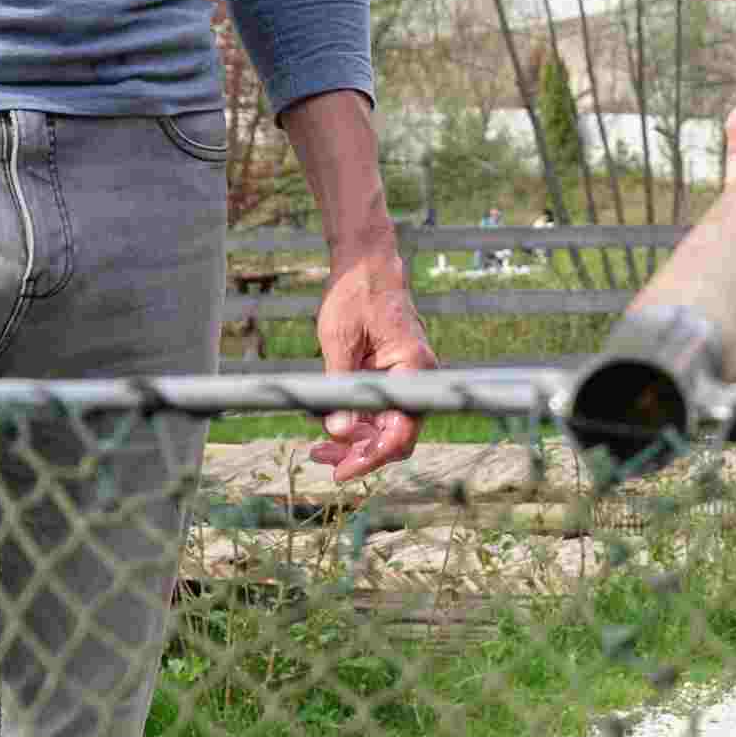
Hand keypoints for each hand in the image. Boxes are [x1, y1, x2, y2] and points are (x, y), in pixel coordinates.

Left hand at [311, 237, 431, 477]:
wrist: (366, 266)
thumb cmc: (356, 294)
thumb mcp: (339, 341)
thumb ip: (340, 388)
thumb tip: (336, 432)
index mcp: (414, 369)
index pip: (400, 431)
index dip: (372, 456)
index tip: (342, 470)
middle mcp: (417, 381)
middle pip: (394, 437)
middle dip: (360, 455)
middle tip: (322, 460)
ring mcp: (405, 382)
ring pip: (384, 429)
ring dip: (354, 443)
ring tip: (318, 451)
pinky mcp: (391, 380)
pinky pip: (377, 413)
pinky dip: (355, 424)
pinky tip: (327, 429)